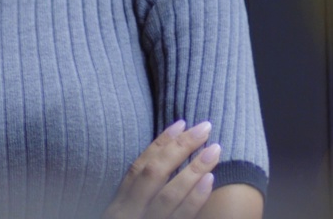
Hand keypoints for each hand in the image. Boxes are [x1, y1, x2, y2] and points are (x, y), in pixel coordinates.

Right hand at [103, 120, 221, 218]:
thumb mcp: (126, 215)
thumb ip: (139, 198)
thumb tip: (166, 165)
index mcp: (118, 205)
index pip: (138, 168)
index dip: (160, 144)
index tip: (182, 123)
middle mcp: (127, 213)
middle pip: (153, 174)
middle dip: (180, 148)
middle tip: (205, 128)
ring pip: (168, 195)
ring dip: (193, 170)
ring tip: (214, 150)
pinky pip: (179, 218)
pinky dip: (194, 200)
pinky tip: (209, 181)